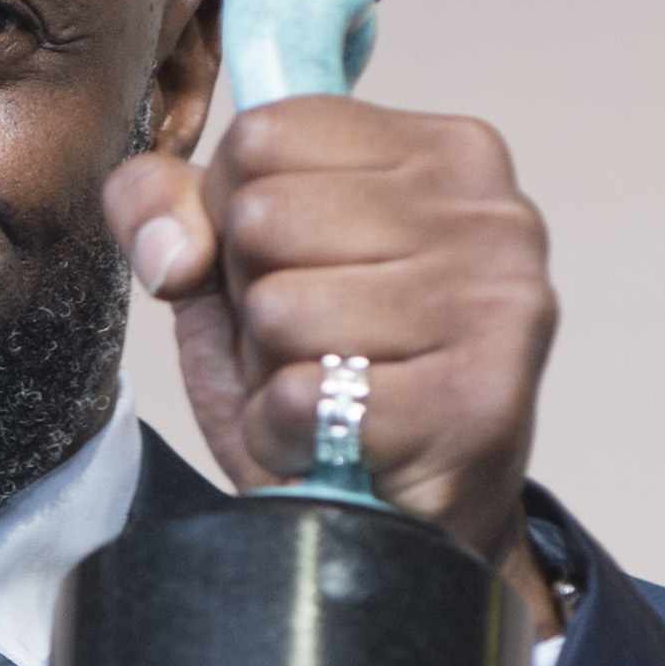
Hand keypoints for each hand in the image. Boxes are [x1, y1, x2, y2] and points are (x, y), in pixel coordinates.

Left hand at [105, 97, 562, 632]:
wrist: (405, 532)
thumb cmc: (325, 383)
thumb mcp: (229, 278)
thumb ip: (167, 210)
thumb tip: (171, 252)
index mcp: (445, 152)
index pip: (264, 132)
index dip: (235, 217)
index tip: (293, 270)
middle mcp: (492, 212)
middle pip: (265, 214)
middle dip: (254, 298)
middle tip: (313, 347)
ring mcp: (496, 304)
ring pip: (281, 307)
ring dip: (270, 371)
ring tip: (328, 394)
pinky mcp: (478, 400)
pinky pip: (303, 395)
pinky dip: (285, 433)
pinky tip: (333, 444)